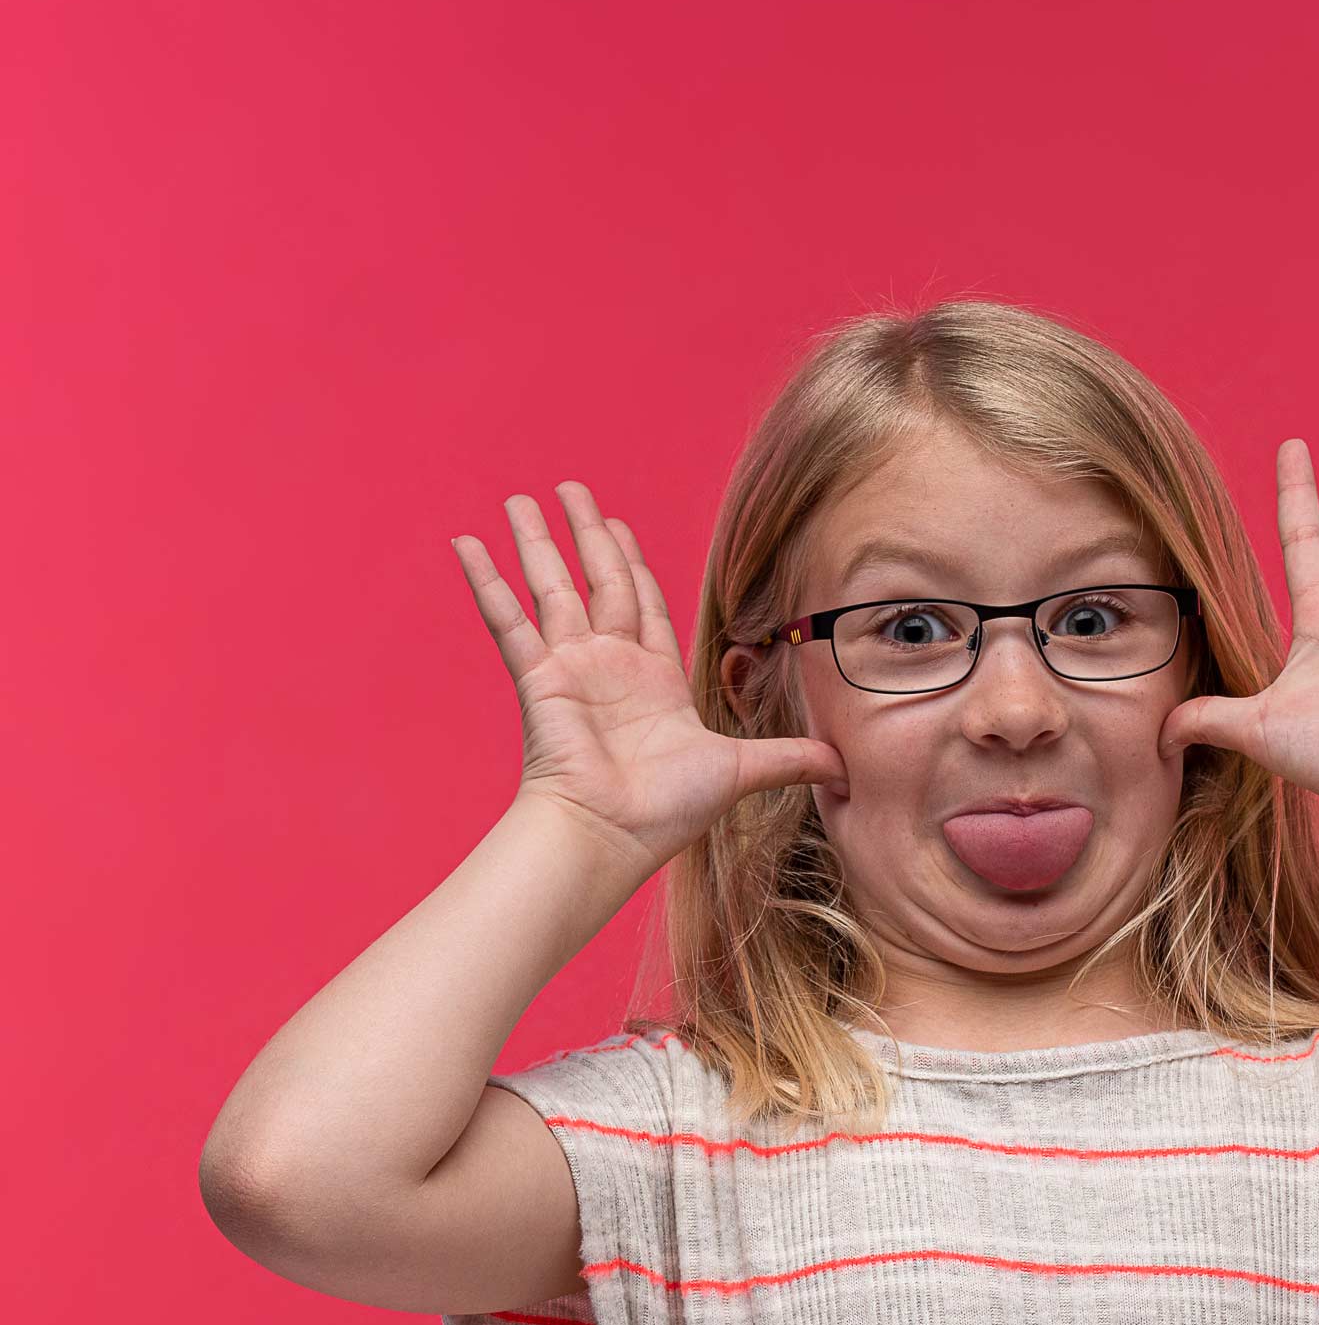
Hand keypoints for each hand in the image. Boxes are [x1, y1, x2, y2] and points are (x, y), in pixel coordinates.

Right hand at [452, 481, 847, 875]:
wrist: (611, 834)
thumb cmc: (667, 811)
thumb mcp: (743, 770)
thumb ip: (789, 757)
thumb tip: (845, 765)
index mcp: (653, 679)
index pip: (642, 605)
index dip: (633, 565)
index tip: (619, 527)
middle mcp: (610, 666)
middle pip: (598, 581)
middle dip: (589, 534)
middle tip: (573, 490)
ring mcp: (571, 668)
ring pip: (553, 587)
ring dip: (538, 542)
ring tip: (522, 498)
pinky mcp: (539, 676)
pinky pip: (508, 619)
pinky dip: (486, 582)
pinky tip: (466, 542)